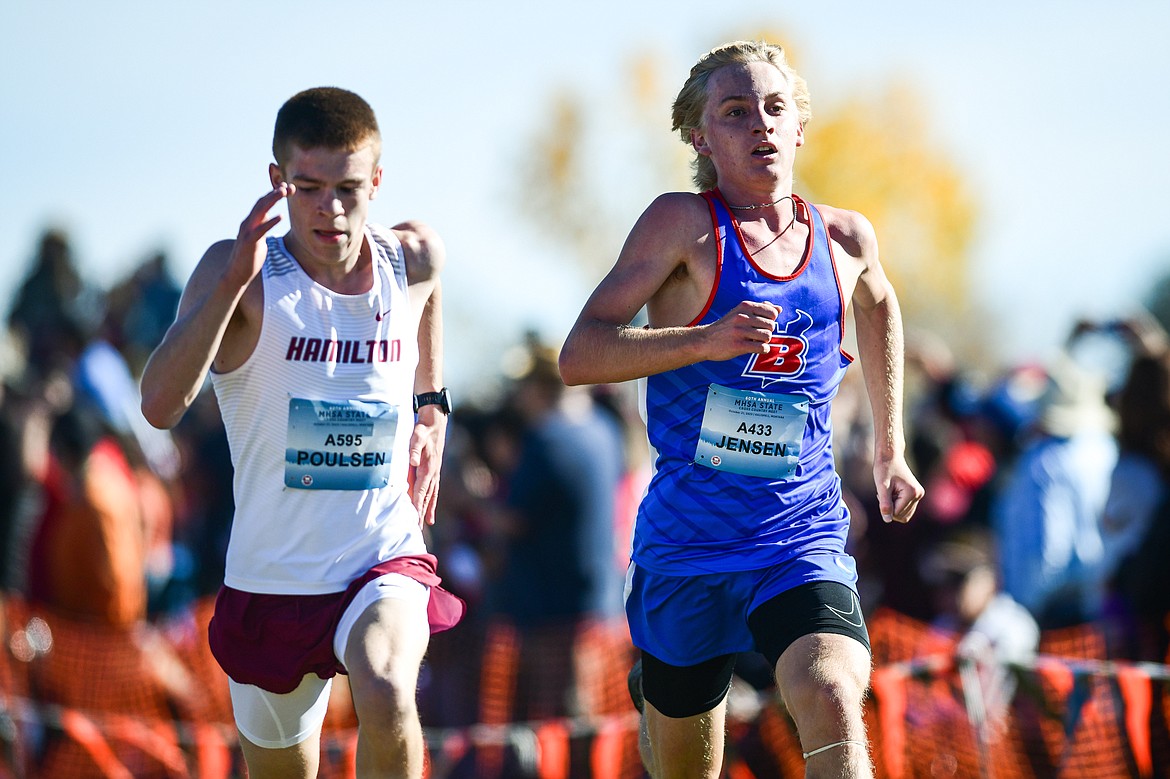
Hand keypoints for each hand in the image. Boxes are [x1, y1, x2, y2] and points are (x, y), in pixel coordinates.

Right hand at [226, 183, 291, 287]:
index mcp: (251, 222)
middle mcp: (248, 223)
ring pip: (260, 211)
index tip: (286, 187)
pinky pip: (261, 229)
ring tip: (284, 192)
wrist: (237, 274)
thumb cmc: (249, 257)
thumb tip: (269, 218)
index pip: (262, 204)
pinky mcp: (250, 242)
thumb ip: (262, 227)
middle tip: (288, 185)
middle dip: (274, 193)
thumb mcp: (258, 239)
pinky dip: (271, 222)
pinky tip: (281, 216)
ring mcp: (247, 232)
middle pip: (261, 203)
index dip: (273, 194)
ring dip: (272, 200)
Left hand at [407, 407, 446, 525]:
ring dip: (427, 510)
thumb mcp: (417, 436)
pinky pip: (433, 491)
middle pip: (426, 497)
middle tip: (416, 529)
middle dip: (421, 513)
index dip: (417, 505)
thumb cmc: (423, 430)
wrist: (436, 423)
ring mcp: (435, 473)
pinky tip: (429, 513)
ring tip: (426, 524)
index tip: (414, 518)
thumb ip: (414, 449)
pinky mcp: (434, 471)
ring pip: (431, 496)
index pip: (421, 490)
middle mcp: (433, 473)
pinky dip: (431, 503)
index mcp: (428, 467)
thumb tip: (413, 462)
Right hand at [699, 300, 778, 360]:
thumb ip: (760, 309)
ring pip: (767, 337)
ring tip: (755, 342)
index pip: (771, 312)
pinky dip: (762, 350)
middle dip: (767, 332)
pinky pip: (761, 348)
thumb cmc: (725, 327)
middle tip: (757, 336)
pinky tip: (755, 349)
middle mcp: (742, 317)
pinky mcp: (738, 345)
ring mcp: (740, 331)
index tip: (761, 325)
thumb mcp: (740, 313)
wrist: (704, 341)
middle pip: (771, 325)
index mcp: (744, 307)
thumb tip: (779, 308)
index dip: (770, 321)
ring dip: (764, 342)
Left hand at [873, 457, 923, 523]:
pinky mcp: (916, 494)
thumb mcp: (882, 486)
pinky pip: (906, 509)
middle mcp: (919, 495)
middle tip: (885, 493)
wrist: (890, 456)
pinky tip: (892, 493)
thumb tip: (887, 520)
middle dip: (890, 508)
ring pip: (904, 514)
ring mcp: (919, 495)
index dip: (885, 507)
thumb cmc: (884, 469)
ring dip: (893, 507)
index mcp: (912, 492)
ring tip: (889, 492)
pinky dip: (897, 504)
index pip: (896, 513)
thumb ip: (884, 504)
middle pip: (902, 516)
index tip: (882, 493)